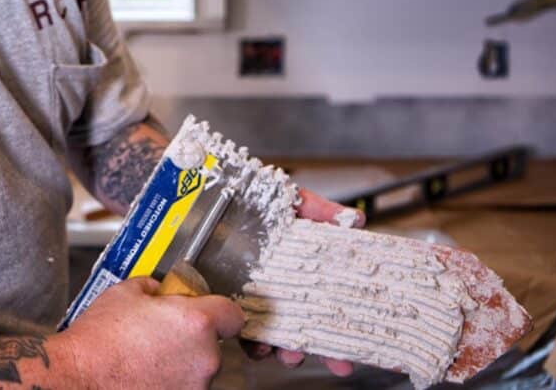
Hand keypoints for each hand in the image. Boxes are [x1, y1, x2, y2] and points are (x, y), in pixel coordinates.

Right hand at [55, 277, 244, 388]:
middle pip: (212, 344)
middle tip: (160, 335)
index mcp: (196, 322)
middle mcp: (204, 357)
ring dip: (180, 363)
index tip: (205, 312)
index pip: (233, 315)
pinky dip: (169, 383)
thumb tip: (159, 291)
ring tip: (146, 359)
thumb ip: (154, 288)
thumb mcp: (126, 293)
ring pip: (198, 370)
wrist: (78, 377)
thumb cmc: (100, 339)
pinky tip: (144, 375)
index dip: (218, 312)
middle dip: (191, 339)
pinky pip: (183, 387)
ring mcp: (195, 387)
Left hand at [239, 187, 365, 375]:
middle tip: (335, 360)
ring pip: (273, 330)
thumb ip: (319, 210)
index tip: (353, 339)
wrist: (200, 194)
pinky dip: (253, 340)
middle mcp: (272, 283)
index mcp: (291, 264)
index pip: (319, 296)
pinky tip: (261, 344)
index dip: (336, 318)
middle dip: (319, 344)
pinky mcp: (222, 298)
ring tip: (292, 353)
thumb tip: (356, 221)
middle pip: (301, 320)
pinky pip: (239, 326)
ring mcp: (248, 293)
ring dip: (286, 348)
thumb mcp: (286, 198)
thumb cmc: (243, 195)